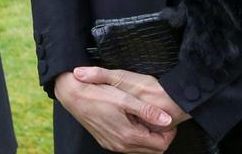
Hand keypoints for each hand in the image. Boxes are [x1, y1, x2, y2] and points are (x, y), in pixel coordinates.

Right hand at [54, 71, 176, 152]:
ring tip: (145, 118)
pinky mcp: (106, 141)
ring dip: (148, 138)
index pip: (160, 145)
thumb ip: (148, 111)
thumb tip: (167, 120)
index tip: (166, 118)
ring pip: (141, 149)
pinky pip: (128, 146)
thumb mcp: (125, 98)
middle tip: (158, 119)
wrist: (73, 95)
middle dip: (160, 137)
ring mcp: (113, 145)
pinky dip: (135, 138)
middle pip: (153, 150)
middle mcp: (121, 145)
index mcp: (128, 135)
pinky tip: (132, 121)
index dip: (168, 133)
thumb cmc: (98, 94)